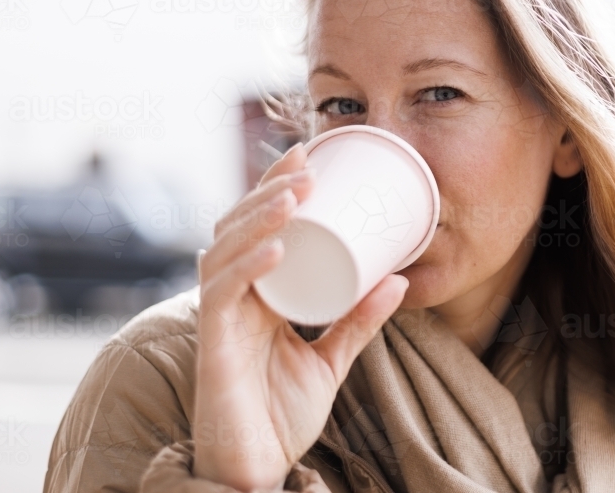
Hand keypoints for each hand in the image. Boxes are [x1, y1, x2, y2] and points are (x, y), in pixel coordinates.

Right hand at [192, 142, 408, 490]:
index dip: (276, 187)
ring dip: (259, 218)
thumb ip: (357, 321)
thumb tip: (400, 279)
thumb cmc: (281, 414)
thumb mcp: (330, 359)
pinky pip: (221, 298)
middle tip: (306, 164)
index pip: (257, 227)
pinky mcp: (213, 348)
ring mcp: (219, 321)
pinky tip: (274, 248)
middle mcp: (231, 299)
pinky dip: (247, 269)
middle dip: (268, 190)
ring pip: (223, 252)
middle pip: (236, 228)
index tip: (309, 154)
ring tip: (294, 194)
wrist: (258, 470)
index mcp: (254, 295)